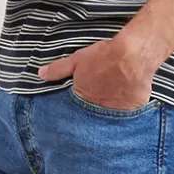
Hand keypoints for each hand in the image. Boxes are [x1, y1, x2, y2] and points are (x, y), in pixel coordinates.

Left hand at [38, 35, 155, 107]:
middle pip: (93, 117)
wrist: (133, 56)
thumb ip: (58, 69)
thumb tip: (40, 74)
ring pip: (111, 118)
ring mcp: (117, 113)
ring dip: (109, 113)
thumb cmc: (104, 56)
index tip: (80, 107)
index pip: (76, 112)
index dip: (77, 110)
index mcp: (83, 99)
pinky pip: (128, 116)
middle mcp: (99, 110)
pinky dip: (127, 111)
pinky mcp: (133, 111)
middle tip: (97, 107)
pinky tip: (126, 103)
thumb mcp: (78, 60)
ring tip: (112, 104)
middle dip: (93, 115)